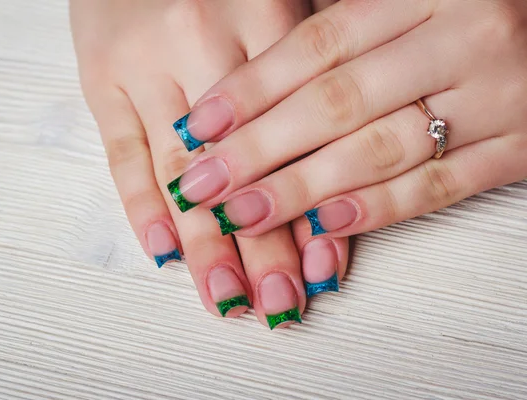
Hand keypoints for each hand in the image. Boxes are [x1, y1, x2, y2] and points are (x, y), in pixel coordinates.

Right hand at [70, 0, 349, 327]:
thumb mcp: (278, 0)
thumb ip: (310, 66)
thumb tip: (341, 159)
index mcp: (264, 12)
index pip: (293, 136)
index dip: (308, 208)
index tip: (321, 271)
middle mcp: (202, 39)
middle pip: (238, 165)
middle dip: (260, 245)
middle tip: (278, 306)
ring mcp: (144, 64)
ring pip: (181, 170)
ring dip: (204, 244)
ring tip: (227, 300)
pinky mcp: (99, 77)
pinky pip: (121, 152)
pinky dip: (142, 207)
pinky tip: (164, 255)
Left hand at [166, 0, 526, 239]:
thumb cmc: (477, 13)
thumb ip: (348, 22)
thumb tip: (255, 73)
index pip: (316, 46)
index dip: (251, 89)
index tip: (199, 125)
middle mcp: (462, 39)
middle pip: (336, 103)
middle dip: (259, 150)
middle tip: (204, 182)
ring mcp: (495, 97)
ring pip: (378, 150)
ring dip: (301, 189)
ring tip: (243, 213)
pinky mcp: (520, 148)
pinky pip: (438, 187)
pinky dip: (376, 210)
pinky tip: (322, 226)